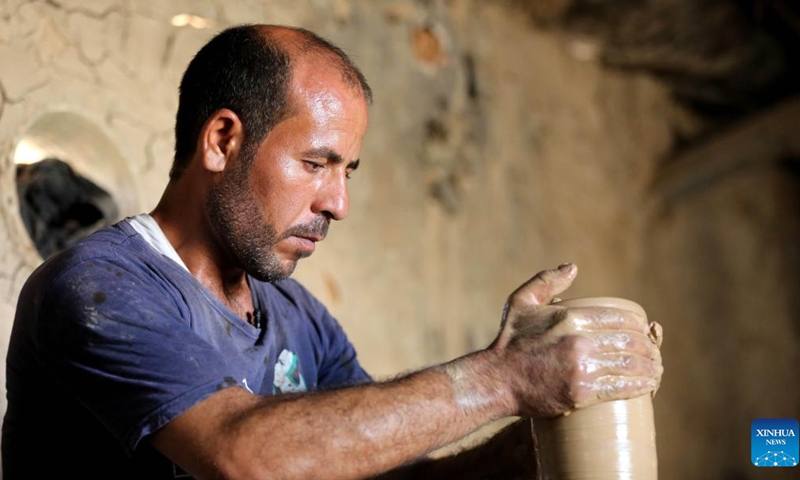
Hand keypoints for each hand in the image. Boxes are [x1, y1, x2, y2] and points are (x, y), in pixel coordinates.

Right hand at [489, 263, 662, 418]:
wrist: (496, 380)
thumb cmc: (510, 341)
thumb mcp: (522, 302)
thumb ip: (547, 280)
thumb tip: (573, 266)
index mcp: (570, 317)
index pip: (620, 319)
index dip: (639, 325)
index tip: (644, 331)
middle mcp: (579, 342)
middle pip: (629, 343)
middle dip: (648, 347)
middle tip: (653, 352)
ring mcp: (582, 369)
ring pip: (630, 366)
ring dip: (650, 367)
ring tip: (656, 369)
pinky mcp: (582, 394)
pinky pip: (621, 388)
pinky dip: (641, 386)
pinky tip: (650, 385)